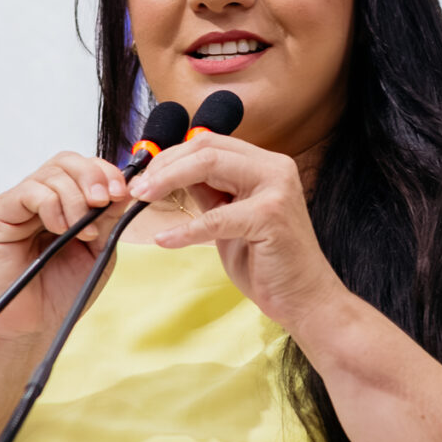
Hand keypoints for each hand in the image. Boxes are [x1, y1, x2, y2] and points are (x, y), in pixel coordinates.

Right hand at [0, 152, 130, 342]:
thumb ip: (109, 218)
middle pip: (67, 161)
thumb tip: (124, 188)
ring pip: (51, 174)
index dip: (106, 173)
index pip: (85, 168)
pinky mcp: (0, 214)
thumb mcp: (98, 251)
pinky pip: (29, 192)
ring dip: (76, 199)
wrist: (32, 327)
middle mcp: (41, 199)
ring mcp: (19, 205)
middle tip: (104, 201)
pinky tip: (60, 230)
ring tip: (83, 233)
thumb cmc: (61, 294)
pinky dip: (52, 206)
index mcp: (65, 204)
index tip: (123, 193)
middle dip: (92, 176)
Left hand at [127, 134, 352, 331]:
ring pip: (210, 166)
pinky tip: (165, 239)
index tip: (143, 176)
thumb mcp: (231, 218)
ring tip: (142, 199)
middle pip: (207, 147)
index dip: (171, 156)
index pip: (210, 143)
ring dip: (168, 181)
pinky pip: (216, 217)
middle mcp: (275, 168)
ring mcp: (276, 189)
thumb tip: (172, 175)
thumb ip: (210, 192)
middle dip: (164, 164)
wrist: (304, 298)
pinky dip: (185, 229)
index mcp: (266, 165)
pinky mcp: (271, 217)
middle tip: (137, 187)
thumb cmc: (268, 262)